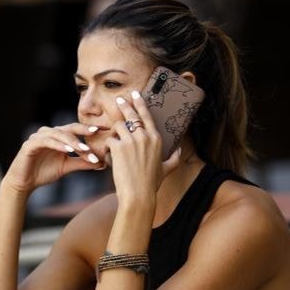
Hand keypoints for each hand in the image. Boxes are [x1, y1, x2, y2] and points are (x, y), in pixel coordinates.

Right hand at [2, 122, 102, 194]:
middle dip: (84, 131)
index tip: (106, 130)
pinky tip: (67, 150)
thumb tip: (102, 163)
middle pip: (69, 128)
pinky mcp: (30, 144)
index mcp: (58, 136)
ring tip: (84, 149)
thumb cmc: (44, 172)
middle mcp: (49, 133)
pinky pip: (46, 141)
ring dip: (72, 141)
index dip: (90, 129)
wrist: (24, 182)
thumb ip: (82, 162)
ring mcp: (39, 137)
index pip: (77, 129)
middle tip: (97, 133)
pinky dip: (57, 145)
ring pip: (58, 134)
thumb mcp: (67, 167)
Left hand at [106, 90, 183, 205]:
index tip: (135, 94)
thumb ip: (175, 158)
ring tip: (115, 140)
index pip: (147, 115)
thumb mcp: (167, 169)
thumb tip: (180, 150)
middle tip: (119, 100)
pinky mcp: (119, 147)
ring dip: (115, 132)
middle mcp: (144, 136)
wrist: (138, 194)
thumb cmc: (152, 183)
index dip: (140, 103)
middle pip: (131, 115)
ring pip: (118, 127)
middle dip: (124, 105)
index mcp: (156, 139)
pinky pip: (110, 141)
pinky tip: (110, 155)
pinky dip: (108, 148)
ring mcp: (131, 140)